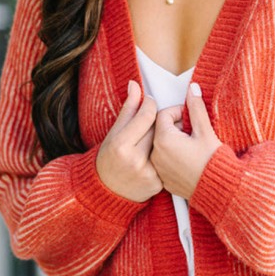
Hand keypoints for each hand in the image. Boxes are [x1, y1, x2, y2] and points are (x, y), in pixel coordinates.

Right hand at [96, 81, 163, 201]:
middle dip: (159, 121)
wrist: (107, 191)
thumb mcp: (114, 132)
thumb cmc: (109, 158)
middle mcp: (134, 160)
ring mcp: (147, 174)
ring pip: (165, 145)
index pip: (147, 116)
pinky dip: (167, 155)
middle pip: (158, 130)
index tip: (150, 102)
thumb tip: (135, 84)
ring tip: (162, 134)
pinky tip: (164, 153)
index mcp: (120, 145)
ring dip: (167, 137)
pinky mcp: (157, 185)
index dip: (151, 104)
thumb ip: (128, 109)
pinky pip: (167, 162)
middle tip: (157, 118)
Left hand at [150, 82, 222, 200]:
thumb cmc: (213, 162)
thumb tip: (192, 89)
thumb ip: (196, 108)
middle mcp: (156, 154)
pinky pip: (164, 161)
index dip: (178, 112)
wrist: (218, 190)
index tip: (190, 116)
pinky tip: (188, 159)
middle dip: (176, 126)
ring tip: (192, 146)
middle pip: (161, 130)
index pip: (163, 114)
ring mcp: (158, 168)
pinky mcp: (163, 179)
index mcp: (164, 140)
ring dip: (174, 141)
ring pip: (162, 145)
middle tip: (193, 131)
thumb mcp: (205, 131)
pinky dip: (173, 156)